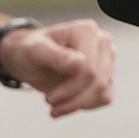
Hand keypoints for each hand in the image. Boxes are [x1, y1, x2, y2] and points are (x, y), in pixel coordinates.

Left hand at [0, 18, 115, 118]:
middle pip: (98, 83)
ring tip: (56, 106)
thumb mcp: (35, 51)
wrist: (31, 59)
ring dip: (78, 105)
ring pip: (103, 93)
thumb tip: (79, 62)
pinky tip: (67, 104)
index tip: (49, 98)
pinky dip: (85, 106)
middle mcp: (102, 42)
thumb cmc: (31, 51)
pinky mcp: (107, 74)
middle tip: (50, 103)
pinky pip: (104, 98)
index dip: (70, 88)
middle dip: (73, 100)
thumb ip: (56, 55)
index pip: (89, 69)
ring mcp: (107, 59)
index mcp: (87, 31)